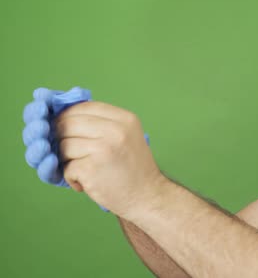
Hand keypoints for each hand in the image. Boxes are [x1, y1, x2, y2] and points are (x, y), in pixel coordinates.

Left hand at [55, 101, 165, 218]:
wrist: (148, 196)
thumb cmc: (132, 168)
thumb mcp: (126, 136)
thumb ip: (103, 124)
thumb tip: (65, 116)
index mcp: (124, 119)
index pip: (84, 106)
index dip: (69, 116)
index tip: (67, 129)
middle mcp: (116, 130)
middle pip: (68, 123)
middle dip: (63, 138)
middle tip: (71, 153)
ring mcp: (103, 149)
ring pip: (65, 145)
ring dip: (67, 160)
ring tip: (83, 169)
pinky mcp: (92, 168)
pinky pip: (66, 167)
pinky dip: (71, 178)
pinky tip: (86, 182)